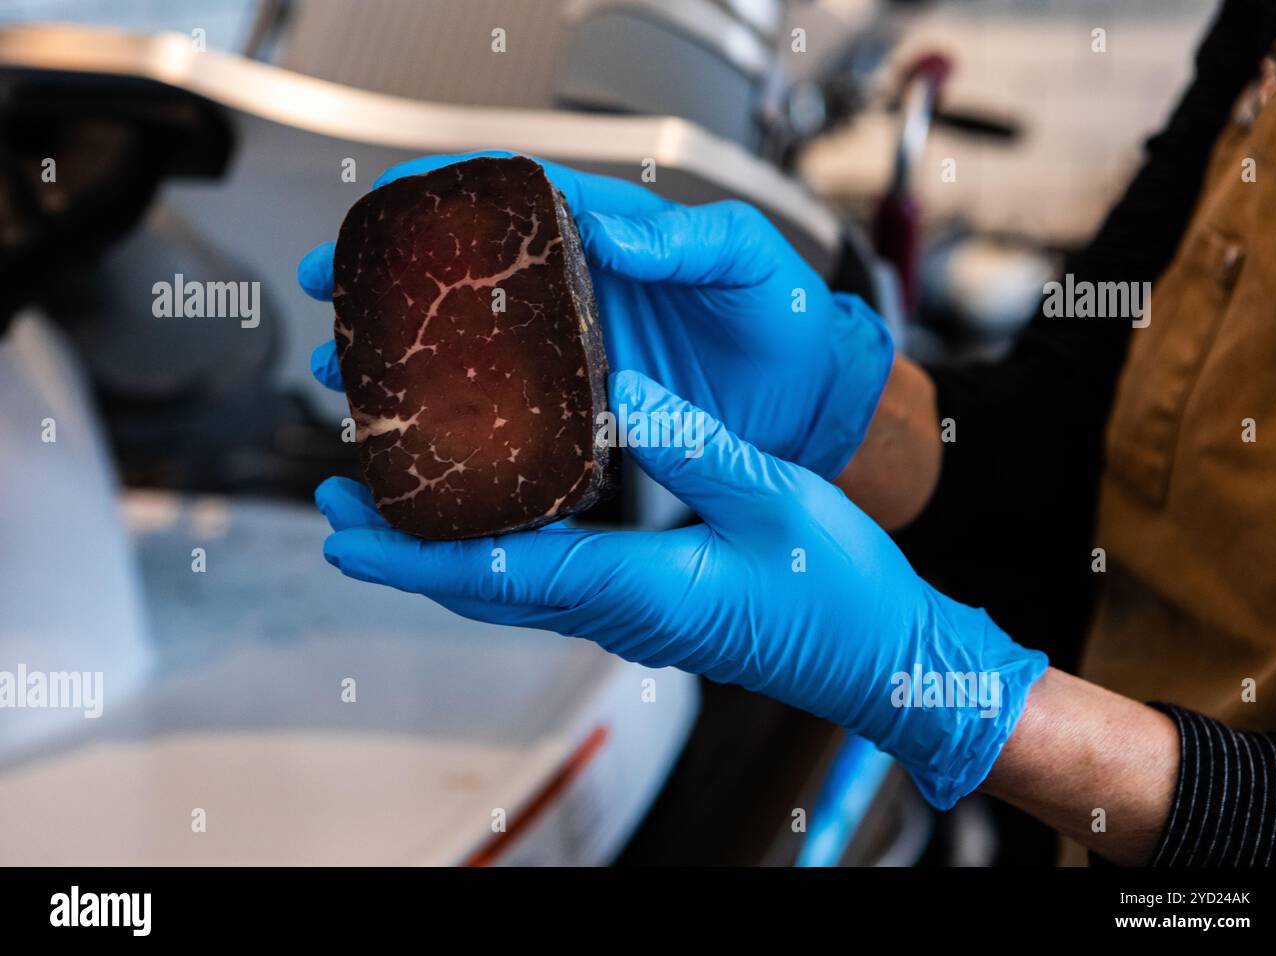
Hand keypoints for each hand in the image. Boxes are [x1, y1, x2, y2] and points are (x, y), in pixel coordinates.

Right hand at [299, 150, 892, 478]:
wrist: (812, 402)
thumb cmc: (787, 323)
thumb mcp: (751, 263)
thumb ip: (689, 241)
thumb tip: (611, 228)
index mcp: (607, 239)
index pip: (505, 202)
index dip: (432, 201)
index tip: (373, 213)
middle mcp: (576, 295)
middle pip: (462, 279)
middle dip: (388, 286)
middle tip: (328, 298)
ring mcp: (573, 356)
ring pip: (468, 350)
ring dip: (403, 360)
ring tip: (345, 376)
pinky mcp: (584, 414)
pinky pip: (508, 414)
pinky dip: (458, 425)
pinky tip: (416, 441)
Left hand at [315, 370, 1046, 808]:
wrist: (878, 655)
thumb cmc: (836, 588)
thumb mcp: (772, 496)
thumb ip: (691, 445)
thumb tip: (617, 392)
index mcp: (641, 589)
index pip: (498, 573)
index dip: (413, 553)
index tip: (345, 529)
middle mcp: (619, 613)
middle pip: (481, 589)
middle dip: (402, 553)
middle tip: (338, 505)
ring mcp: (628, 618)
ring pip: (506, 590)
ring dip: (439, 554)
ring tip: (392, 507)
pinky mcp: (644, 609)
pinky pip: (545, 585)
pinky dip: (494, 555)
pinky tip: (489, 519)